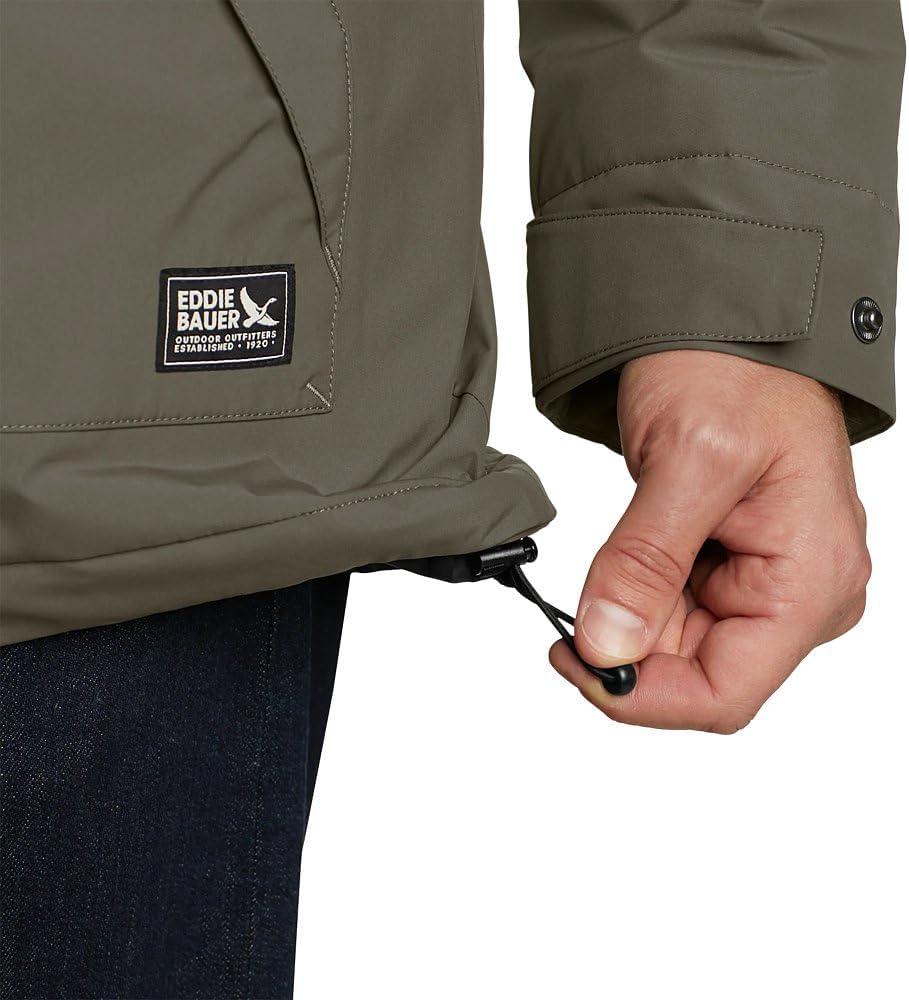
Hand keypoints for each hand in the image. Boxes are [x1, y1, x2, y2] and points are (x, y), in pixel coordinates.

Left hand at [550, 351, 870, 732]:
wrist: (734, 332)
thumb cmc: (738, 372)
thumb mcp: (687, 461)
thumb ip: (645, 563)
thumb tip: (605, 645)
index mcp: (812, 582)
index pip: (724, 693)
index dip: (641, 696)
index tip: (574, 660)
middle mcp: (803, 596)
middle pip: (698, 674)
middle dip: (627, 647)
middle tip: (570, 610)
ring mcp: (772, 586)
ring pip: (680, 648)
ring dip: (630, 618)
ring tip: (614, 553)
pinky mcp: (740, 572)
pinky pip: (678, 613)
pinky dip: (637, 597)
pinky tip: (629, 557)